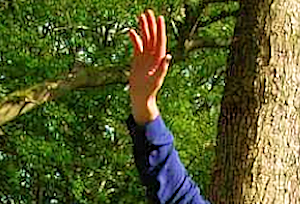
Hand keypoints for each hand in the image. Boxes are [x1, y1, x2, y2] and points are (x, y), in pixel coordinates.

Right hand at [128, 9, 170, 124]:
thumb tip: (168, 56)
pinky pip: (137, 45)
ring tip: (141, 17)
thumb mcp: (157, 79)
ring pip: (145, 38)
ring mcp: (146, 56)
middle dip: (151, 24)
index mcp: (159, 58)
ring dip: (143, 28)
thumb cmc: (150, 90)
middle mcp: (153, 55)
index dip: (160, 29)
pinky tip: (131, 31)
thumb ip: (163, 67)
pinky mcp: (138, 59)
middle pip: (153, 36)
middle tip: (149, 12)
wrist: (141, 96)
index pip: (160, 40)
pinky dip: (135, 38)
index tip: (160, 18)